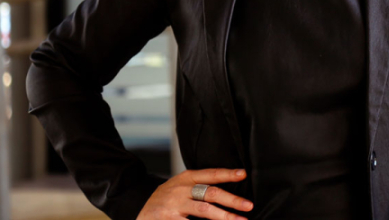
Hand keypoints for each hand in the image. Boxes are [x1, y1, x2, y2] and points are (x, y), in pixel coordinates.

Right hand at [137, 168, 252, 218]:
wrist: (139, 209)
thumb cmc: (167, 197)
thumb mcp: (181, 185)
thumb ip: (200, 185)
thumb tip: (228, 192)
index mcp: (186, 177)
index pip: (210, 174)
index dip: (227, 174)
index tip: (243, 174)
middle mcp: (181, 190)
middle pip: (210, 193)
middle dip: (232, 200)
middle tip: (248, 206)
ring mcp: (174, 206)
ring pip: (204, 210)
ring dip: (224, 216)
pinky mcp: (168, 219)